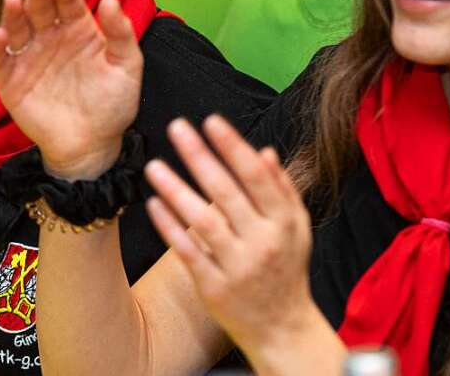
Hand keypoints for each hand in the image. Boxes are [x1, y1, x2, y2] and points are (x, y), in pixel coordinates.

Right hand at [0, 0, 143, 179]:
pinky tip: (1, 35)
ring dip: (14, 13)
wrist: (92, 146)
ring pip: (17, 28)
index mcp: (78, 29)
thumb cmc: (112, 105)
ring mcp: (29, 57)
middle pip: (40, 8)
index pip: (69, 2)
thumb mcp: (127, 67)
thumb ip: (121, 33)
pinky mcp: (10, 80)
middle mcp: (50, 37)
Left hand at [144, 117, 320, 360]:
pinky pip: (188, 251)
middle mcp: (262, 242)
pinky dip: (170, 227)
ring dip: (176, 190)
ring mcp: (237, 266)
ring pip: (203, 222)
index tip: (211, 120)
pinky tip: (153, 203)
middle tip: (176, 127)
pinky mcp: (214, 287)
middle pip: (226, 193)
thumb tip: (264, 151)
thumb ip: (282, 188)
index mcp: (284, 222)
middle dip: (200, 157)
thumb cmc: (286, 268)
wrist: (282, 329)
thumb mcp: (296, 228)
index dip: (233, 147)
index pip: (256, 177)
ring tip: (153, 165)